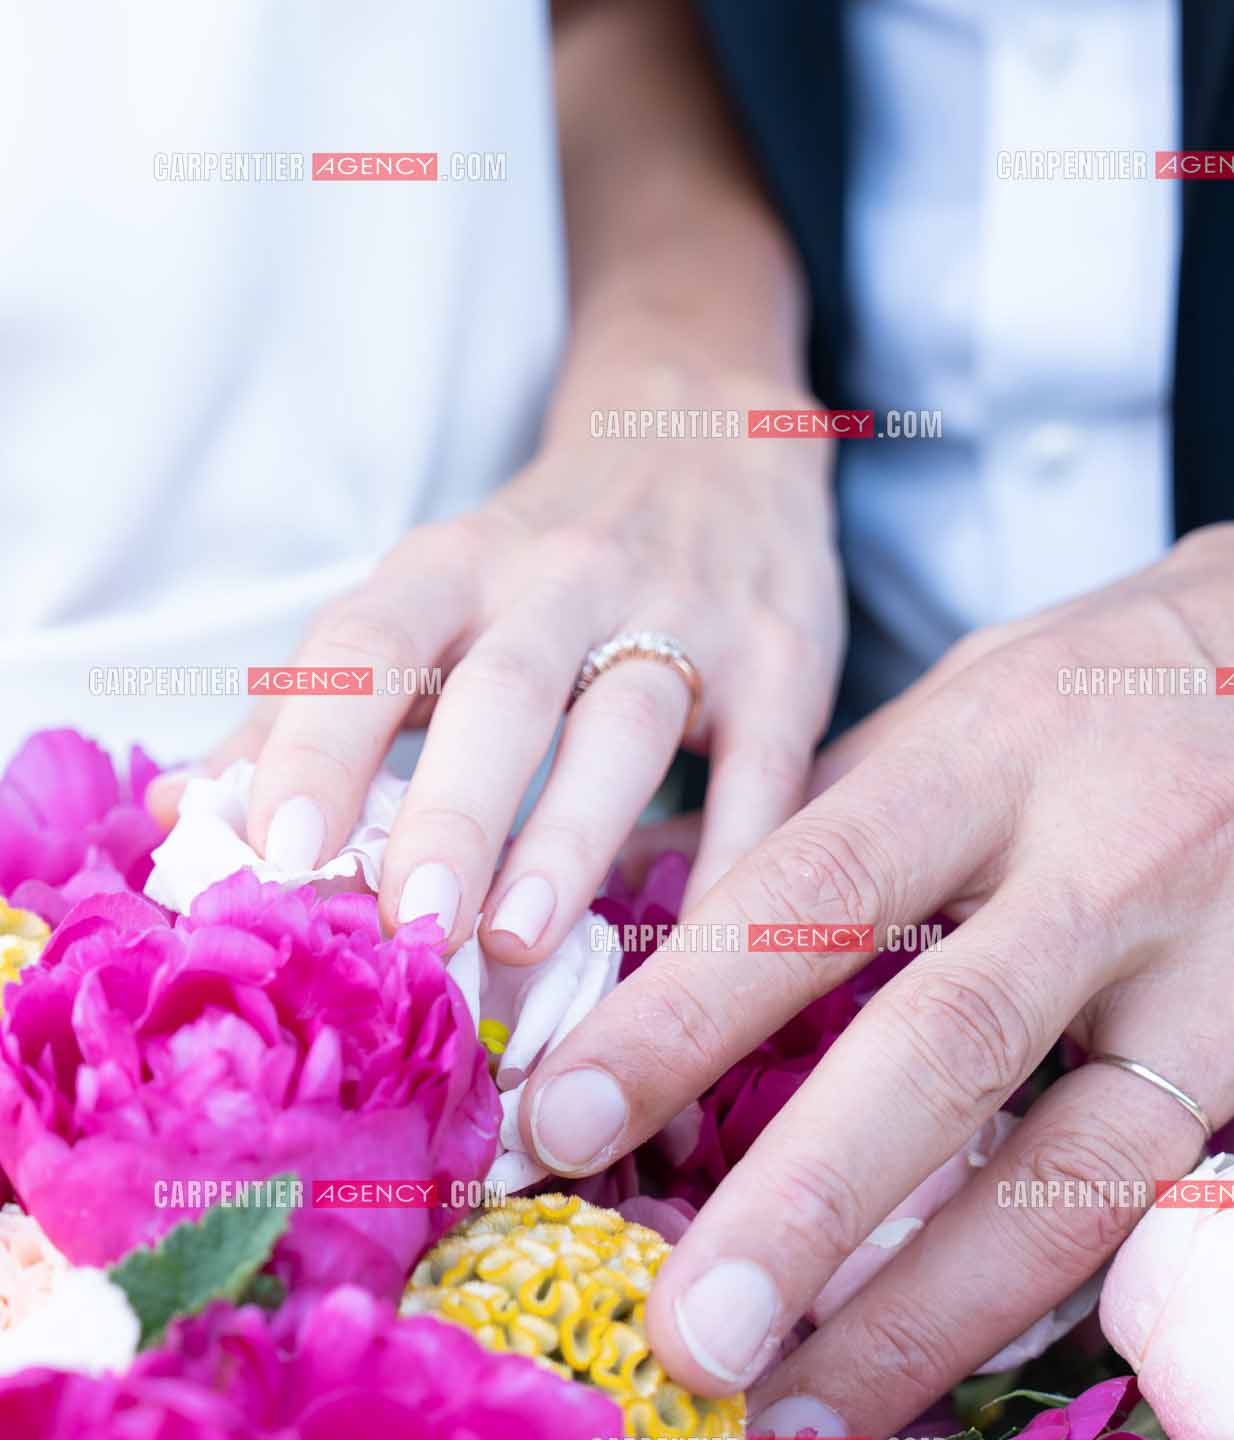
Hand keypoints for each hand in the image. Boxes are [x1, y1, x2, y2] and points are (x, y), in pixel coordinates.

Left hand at [148, 389, 841, 959]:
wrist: (708, 432)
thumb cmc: (537, 559)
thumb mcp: (421, 599)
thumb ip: (309, 709)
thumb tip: (182, 817)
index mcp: (450, 566)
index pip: (368, 644)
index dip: (316, 744)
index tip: (274, 859)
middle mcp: (560, 579)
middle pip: (500, 691)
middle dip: (452, 810)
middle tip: (410, 926)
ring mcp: (684, 614)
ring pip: (626, 726)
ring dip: (572, 836)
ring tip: (518, 942)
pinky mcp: (783, 660)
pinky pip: (761, 768)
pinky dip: (730, 855)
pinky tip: (696, 945)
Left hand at [516, 465, 1233, 1439]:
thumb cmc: (1179, 662)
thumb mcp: (999, 678)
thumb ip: (854, 806)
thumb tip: (664, 916)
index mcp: (1006, 750)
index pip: (816, 888)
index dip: (678, 1014)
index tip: (556, 1129)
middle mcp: (1128, 861)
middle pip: (945, 1048)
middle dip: (801, 1205)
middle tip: (683, 1339)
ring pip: (1101, 1159)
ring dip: (955, 1310)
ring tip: (817, 1420)